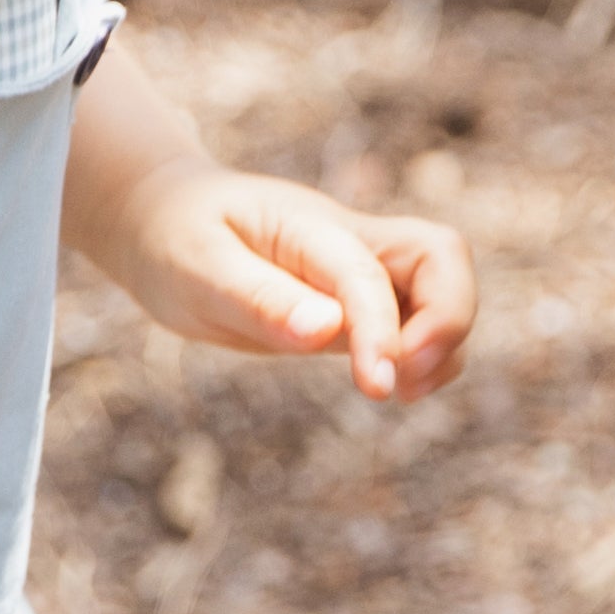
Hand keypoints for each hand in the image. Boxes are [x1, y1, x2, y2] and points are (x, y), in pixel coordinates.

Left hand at [74, 154, 476, 405]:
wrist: (165, 220)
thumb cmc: (175, 240)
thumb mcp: (195, 269)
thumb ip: (259, 298)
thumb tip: (325, 331)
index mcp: (307, 228)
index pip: (366, 274)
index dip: (382, 330)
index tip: (378, 388)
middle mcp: (349, 241)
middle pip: (442, 255)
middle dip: (449, 319)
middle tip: (405, 382)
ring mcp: (361, 270)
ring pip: (444, 287)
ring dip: (446, 343)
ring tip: (400, 393)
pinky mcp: (360, 303)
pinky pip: (422, 320)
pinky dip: (429, 356)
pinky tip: (393, 387)